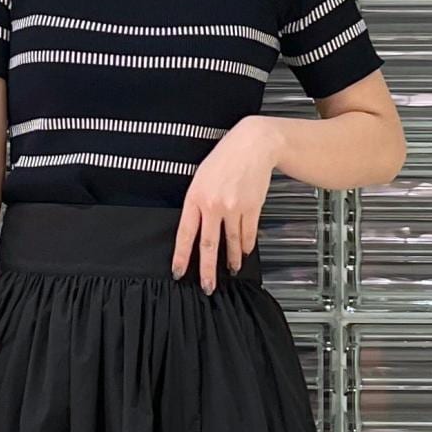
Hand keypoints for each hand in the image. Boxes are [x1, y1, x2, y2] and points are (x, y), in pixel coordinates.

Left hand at [171, 117, 276, 292]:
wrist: (252, 145)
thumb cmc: (224, 159)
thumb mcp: (201, 178)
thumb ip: (197, 204)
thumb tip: (196, 229)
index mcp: (195, 197)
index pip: (185, 234)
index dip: (181, 257)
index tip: (179, 272)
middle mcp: (214, 205)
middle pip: (209, 245)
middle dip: (208, 270)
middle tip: (208, 287)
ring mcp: (234, 208)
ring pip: (231, 242)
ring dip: (232, 259)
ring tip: (232, 270)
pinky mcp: (252, 208)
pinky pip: (248, 233)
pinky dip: (246, 245)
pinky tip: (245, 252)